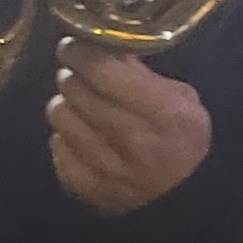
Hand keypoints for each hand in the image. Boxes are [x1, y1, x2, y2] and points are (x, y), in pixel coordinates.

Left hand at [46, 40, 210, 215]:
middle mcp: (133, 141)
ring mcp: (108, 169)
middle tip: (80, 75)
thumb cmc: (182, 140)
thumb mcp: (182, 100)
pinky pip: (56, 147)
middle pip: (74, 89)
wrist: (186, 198)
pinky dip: (65, 138)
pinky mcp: (87, 187)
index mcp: (163, 113)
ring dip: (67, 105)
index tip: (74, 46)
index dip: (80, 52)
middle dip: (73, 75)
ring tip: (82, 107)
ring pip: (59, 114)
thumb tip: (99, 44)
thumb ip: (139, 72)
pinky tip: (83, 138)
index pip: (102, 70)